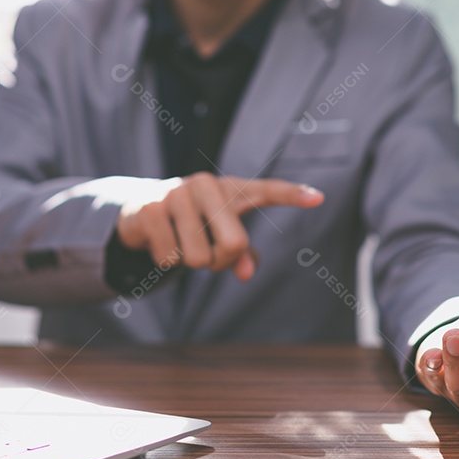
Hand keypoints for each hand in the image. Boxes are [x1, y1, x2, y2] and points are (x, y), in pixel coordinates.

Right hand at [115, 172, 323, 280]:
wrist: (140, 210)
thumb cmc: (193, 224)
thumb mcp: (218, 235)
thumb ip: (240, 254)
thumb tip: (246, 273)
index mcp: (230, 189)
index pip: (267, 191)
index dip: (292, 196)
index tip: (319, 199)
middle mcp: (207, 184)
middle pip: (234, 245)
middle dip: (220, 262)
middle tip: (207, 253)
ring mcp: (177, 193)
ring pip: (198, 259)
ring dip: (190, 263)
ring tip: (181, 243)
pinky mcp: (151, 209)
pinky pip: (170, 258)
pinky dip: (165, 261)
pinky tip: (159, 240)